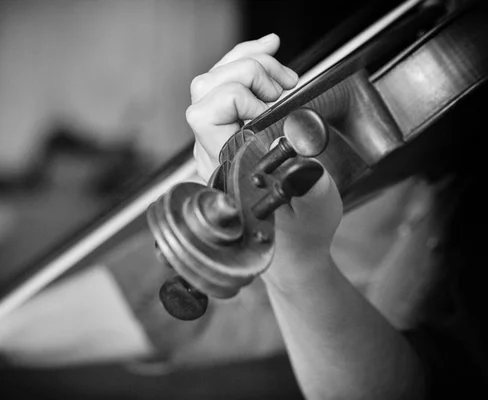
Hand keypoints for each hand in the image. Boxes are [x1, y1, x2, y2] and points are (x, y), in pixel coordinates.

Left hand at [186, 34, 342, 287]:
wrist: (293, 245)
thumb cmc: (300, 233)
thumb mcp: (313, 213)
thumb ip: (310, 190)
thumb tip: (306, 165)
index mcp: (226, 168)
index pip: (206, 114)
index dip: (239, 99)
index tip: (276, 108)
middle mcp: (215, 150)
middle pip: (206, 88)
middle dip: (248, 75)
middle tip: (285, 90)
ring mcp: (221, 138)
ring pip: (212, 81)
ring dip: (248, 64)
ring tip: (285, 76)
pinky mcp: (234, 129)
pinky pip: (228, 85)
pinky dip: (248, 60)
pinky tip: (271, 51)